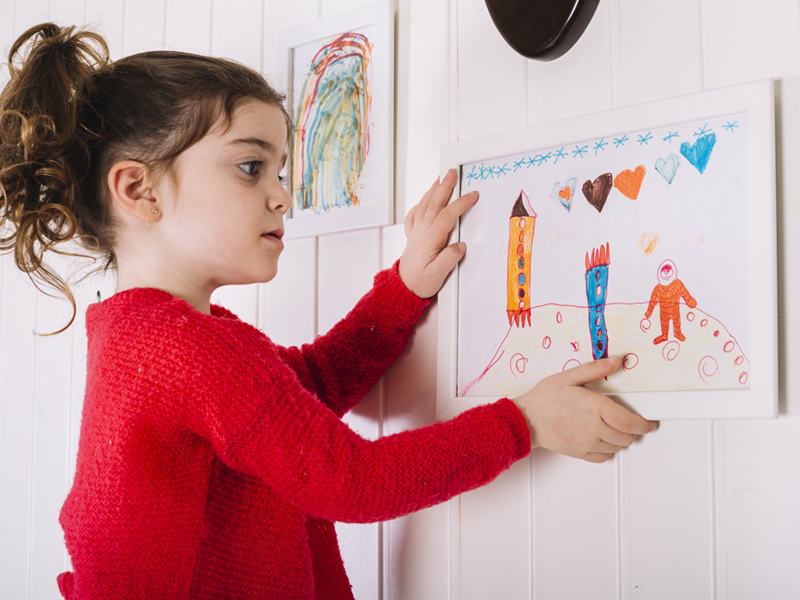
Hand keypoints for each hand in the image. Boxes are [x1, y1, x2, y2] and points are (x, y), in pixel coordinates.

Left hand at [398, 169, 478, 297]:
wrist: (403, 288)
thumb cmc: (420, 282)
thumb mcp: (438, 275)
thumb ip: (449, 259)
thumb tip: (460, 246)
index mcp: (430, 239)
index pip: (447, 215)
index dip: (460, 203)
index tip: (472, 195)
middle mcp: (422, 232)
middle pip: (434, 203)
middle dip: (444, 186)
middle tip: (452, 173)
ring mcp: (416, 232)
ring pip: (424, 205)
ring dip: (433, 190)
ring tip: (440, 179)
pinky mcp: (413, 236)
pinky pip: (414, 215)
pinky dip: (419, 204)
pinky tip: (423, 201)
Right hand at [513, 357, 657, 462]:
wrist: (526, 419)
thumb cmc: (544, 398)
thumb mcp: (568, 377)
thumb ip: (594, 369)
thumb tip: (615, 360)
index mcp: (595, 408)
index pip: (629, 422)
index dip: (645, 425)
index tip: (650, 424)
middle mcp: (594, 428)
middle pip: (627, 437)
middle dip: (634, 431)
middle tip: (632, 423)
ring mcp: (587, 443)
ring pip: (617, 447)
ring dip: (621, 439)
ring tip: (615, 429)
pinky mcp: (579, 452)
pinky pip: (603, 457)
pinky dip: (608, 450)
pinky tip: (602, 439)